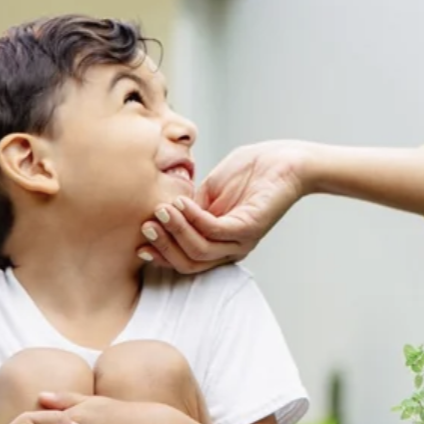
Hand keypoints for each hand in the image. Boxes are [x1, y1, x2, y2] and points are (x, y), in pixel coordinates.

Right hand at [140, 140, 311, 273]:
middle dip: (163, 246)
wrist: (285, 160)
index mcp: (219, 242)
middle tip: (146, 225)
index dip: (159, 254)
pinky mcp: (250, 227)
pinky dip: (192, 218)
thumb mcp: (209, 191)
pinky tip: (180, 203)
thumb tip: (161, 210)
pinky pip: (214, 230)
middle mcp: (230, 248)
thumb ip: (188, 205)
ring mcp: (241, 240)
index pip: (184, 260)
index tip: (138, 240)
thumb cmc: (250, 172)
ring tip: (161, 210)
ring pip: (198, 250)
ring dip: (174, 231)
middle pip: (188, 262)